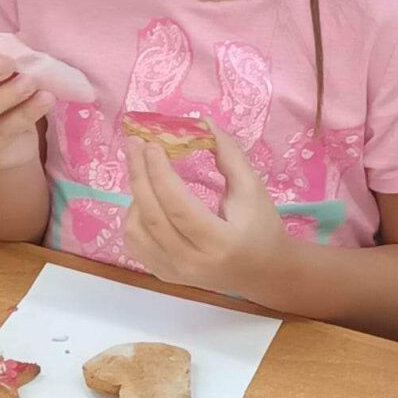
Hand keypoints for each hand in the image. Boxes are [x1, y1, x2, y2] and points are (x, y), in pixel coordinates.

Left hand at [124, 122, 289, 300]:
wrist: (264, 272)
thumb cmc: (261, 227)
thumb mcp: (252, 188)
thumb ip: (228, 154)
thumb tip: (200, 122)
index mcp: (220, 242)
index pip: (179, 206)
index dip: (160, 173)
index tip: (151, 144)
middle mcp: (192, 263)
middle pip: (151, 216)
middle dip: (139, 174)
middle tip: (135, 143)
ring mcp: (173, 272)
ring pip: (136, 230)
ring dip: (136, 194)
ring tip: (145, 171)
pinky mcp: (163, 274)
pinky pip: (133, 243)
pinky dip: (133, 216)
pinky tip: (147, 198)